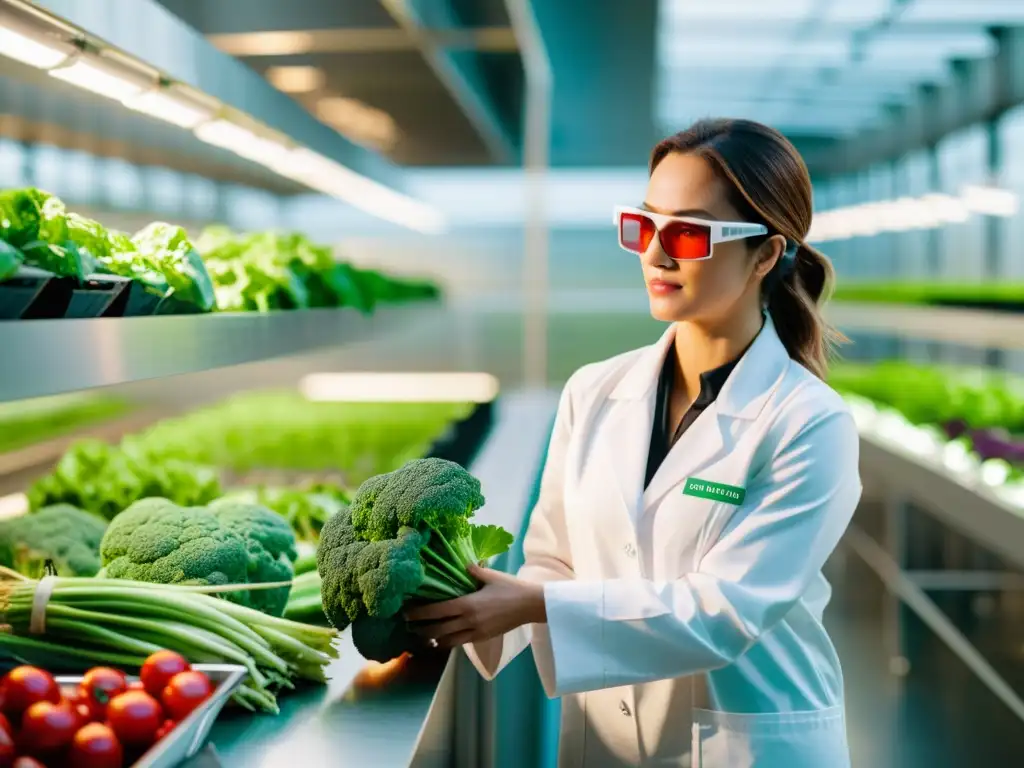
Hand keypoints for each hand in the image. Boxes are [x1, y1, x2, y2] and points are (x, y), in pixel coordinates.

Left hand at [405, 565, 545, 648]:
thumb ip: (473, 571)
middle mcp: (469, 621)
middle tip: (409, 627)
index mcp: (468, 604)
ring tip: (423, 636)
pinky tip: (443, 639)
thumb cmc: (511, 588)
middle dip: (421, 629)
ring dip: (433, 639)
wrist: (531, 605)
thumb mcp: (490, 576)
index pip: (437, 611)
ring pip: (447, 641)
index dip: (419, 613)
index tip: (406, 613)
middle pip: (437, 630)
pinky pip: (460, 643)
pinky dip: (448, 642)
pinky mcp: (482, 638)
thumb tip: (462, 564)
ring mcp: (476, 632)